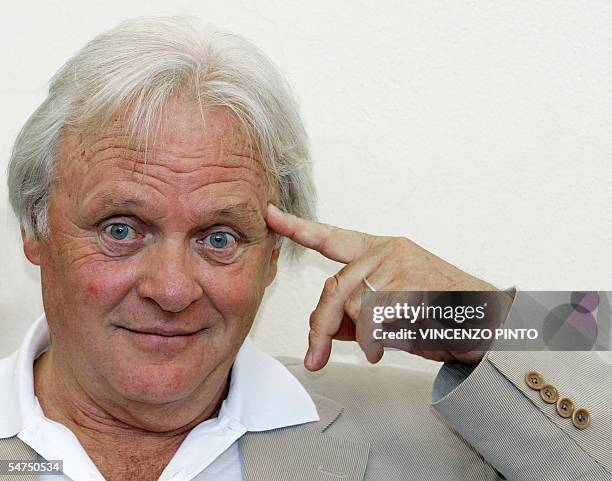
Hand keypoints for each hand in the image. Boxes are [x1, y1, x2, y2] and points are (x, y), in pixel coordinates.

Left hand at [265, 204, 509, 370]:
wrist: (489, 321)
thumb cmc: (437, 314)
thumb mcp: (388, 311)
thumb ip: (353, 315)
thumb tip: (325, 331)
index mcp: (379, 251)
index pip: (331, 238)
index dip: (298, 227)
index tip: (271, 213)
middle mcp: (387, 252)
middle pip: (334, 289)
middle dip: (320, 329)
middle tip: (315, 357)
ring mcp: (401, 267)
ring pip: (356, 310)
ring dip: (365, 339)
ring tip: (383, 345)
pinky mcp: (415, 287)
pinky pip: (378, 323)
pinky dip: (383, 342)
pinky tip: (404, 340)